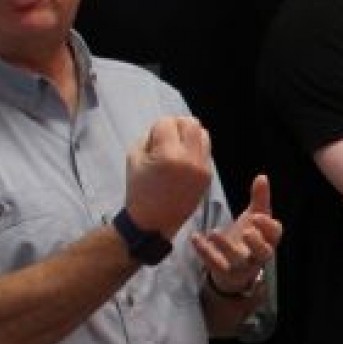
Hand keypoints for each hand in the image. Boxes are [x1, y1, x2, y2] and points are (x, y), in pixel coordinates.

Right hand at [126, 117, 213, 236]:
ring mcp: (202, 168)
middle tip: (167, 140)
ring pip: (203, 134)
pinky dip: (195, 150)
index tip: (152, 142)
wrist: (154, 221)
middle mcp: (190, 159)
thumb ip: (148, 137)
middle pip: (191, 122)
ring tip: (177, 149)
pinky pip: (206, 151)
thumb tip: (164, 128)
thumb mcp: (133, 158)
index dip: (157, 129)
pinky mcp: (209, 176)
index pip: (167, 122)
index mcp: (168, 155)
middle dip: (176, 126)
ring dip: (189, 136)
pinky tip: (183, 162)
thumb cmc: (139, 190)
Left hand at [191, 174, 279, 292]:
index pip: (275, 235)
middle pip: (263, 253)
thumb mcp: (256, 217)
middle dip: (255, 243)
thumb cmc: (249, 237)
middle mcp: (258, 255)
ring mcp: (242, 266)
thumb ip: (260, 198)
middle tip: (246, 231)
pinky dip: (205, 252)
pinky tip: (195, 237)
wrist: (235, 267)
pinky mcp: (224, 272)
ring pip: (237, 261)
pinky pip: (215, 264)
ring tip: (213, 231)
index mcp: (269, 240)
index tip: (257, 216)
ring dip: (225, 247)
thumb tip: (262, 176)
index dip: (268, 227)